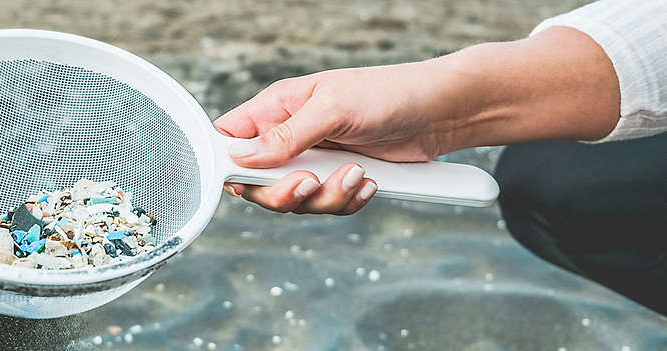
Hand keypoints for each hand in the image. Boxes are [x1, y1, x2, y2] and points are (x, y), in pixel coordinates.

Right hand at [215, 26, 619, 214]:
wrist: (442, 113)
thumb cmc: (389, 93)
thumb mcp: (332, 109)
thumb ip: (285, 136)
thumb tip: (241, 157)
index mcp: (277, 108)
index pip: (230, 138)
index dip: (228, 163)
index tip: (244, 180)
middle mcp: (290, 137)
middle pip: (257, 182)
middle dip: (285, 192)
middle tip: (311, 183)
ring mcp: (314, 160)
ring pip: (295, 201)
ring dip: (326, 197)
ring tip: (356, 174)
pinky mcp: (339, 179)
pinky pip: (327, 206)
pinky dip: (348, 201)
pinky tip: (368, 182)